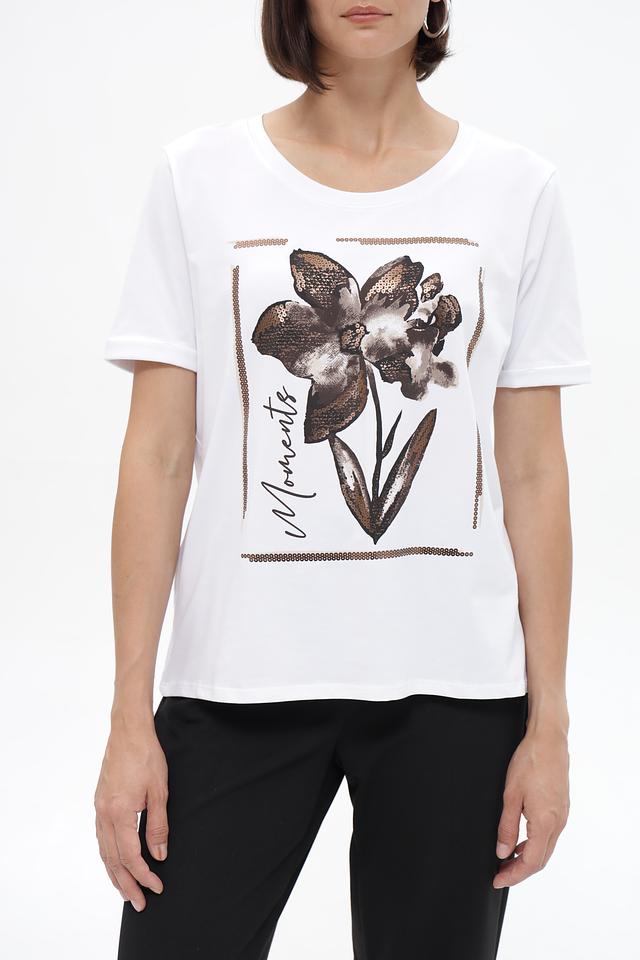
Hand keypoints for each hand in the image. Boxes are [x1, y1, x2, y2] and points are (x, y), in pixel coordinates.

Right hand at [94, 714, 168, 910]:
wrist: (128, 731)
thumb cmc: (146, 756)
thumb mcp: (159, 792)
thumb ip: (158, 826)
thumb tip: (159, 856)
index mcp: (119, 813)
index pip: (130, 856)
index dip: (143, 875)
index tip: (156, 887)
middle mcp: (104, 814)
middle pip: (112, 859)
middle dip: (126, 884)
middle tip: (138, 903)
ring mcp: (99, 808)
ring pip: (104, 850)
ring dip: (114, 872)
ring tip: (125, 890)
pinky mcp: (100, 801)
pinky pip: (101, 837)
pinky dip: (108, 854)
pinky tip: (114, 861)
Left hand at [493, 726, 569, 887]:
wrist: (549, 739)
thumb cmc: (530, 761)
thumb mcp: (511, 795)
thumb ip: (507, 826)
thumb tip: (502, 852)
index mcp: (546, 822)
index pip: (531, 862)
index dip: (514, 875)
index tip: (498, 880)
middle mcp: (558, 822)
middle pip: (541, 859)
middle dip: (520, 870)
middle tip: (500, 874)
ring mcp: (562, 815)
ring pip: (546, 848)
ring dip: (528, 857)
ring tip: (507, 859)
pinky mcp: (561, 807)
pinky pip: (550, 835)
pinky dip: (535, 844)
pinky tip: (521, 840)